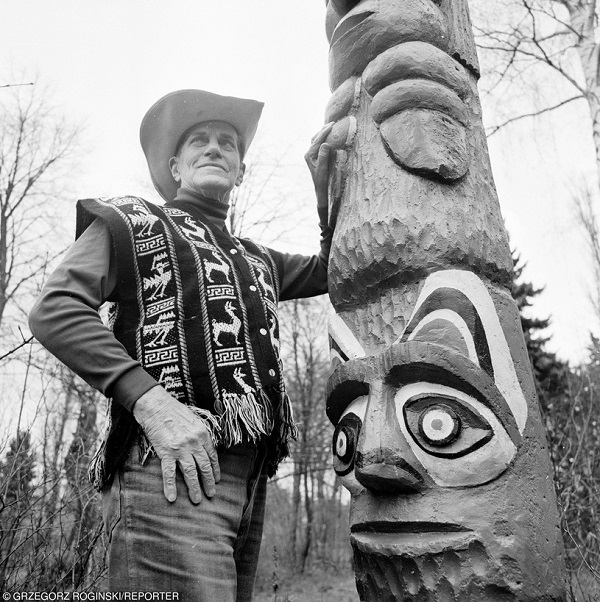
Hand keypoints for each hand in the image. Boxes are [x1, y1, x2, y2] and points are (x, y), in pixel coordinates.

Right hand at [132, 386, 219, 503]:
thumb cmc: (174, 410)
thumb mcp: (194, 420)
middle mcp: (194, 442)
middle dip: (209, 481)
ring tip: (197, 499)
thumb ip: (200, 434)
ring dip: (195, 487)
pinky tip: (172, 498)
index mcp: (202, 434)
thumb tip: (205, 447)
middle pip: (204, 466)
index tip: (217, 479)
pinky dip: (171, 487)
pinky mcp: (166, 453)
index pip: (212, 456)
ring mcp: (180, 449)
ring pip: (191, 472)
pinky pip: (169, 473)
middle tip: (211, 493)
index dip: (215, 469)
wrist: (157, 406)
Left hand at [305, 122, 333, 220]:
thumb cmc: (322, 180)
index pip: (317, 140)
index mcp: (309, 155)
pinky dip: (323, 139)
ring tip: (330, 127)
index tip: (332, 125)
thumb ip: (323, 156)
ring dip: (322, 133)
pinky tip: (329, 137)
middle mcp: (309, 154)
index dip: (324, 132)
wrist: (320, 190)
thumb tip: (325, 143)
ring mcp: (312, 155)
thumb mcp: (323, 169)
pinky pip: (318, 145)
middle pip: (315, 138)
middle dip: (323, 130)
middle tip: (332, 123)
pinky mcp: (315, 157)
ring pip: (316, 140)